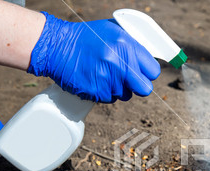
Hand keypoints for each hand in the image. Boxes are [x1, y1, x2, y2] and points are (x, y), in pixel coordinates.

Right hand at [27, 12, 160, 102]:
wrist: (56, 46)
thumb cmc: (86, 37)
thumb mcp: (113, 31)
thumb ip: (133, 46)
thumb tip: (148, 60)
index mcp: (126, 46)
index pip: (153, 71)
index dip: (148, 73)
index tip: (142, 72)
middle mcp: (119, 64)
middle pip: (145, 89)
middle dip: (139, 86)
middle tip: (129, 79)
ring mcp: (108, 80)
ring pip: (126, 95)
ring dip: (119, 88)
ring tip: (104, 73)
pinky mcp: (97, 92)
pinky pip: (110, 99)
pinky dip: (105, 92)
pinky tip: (95, 78)